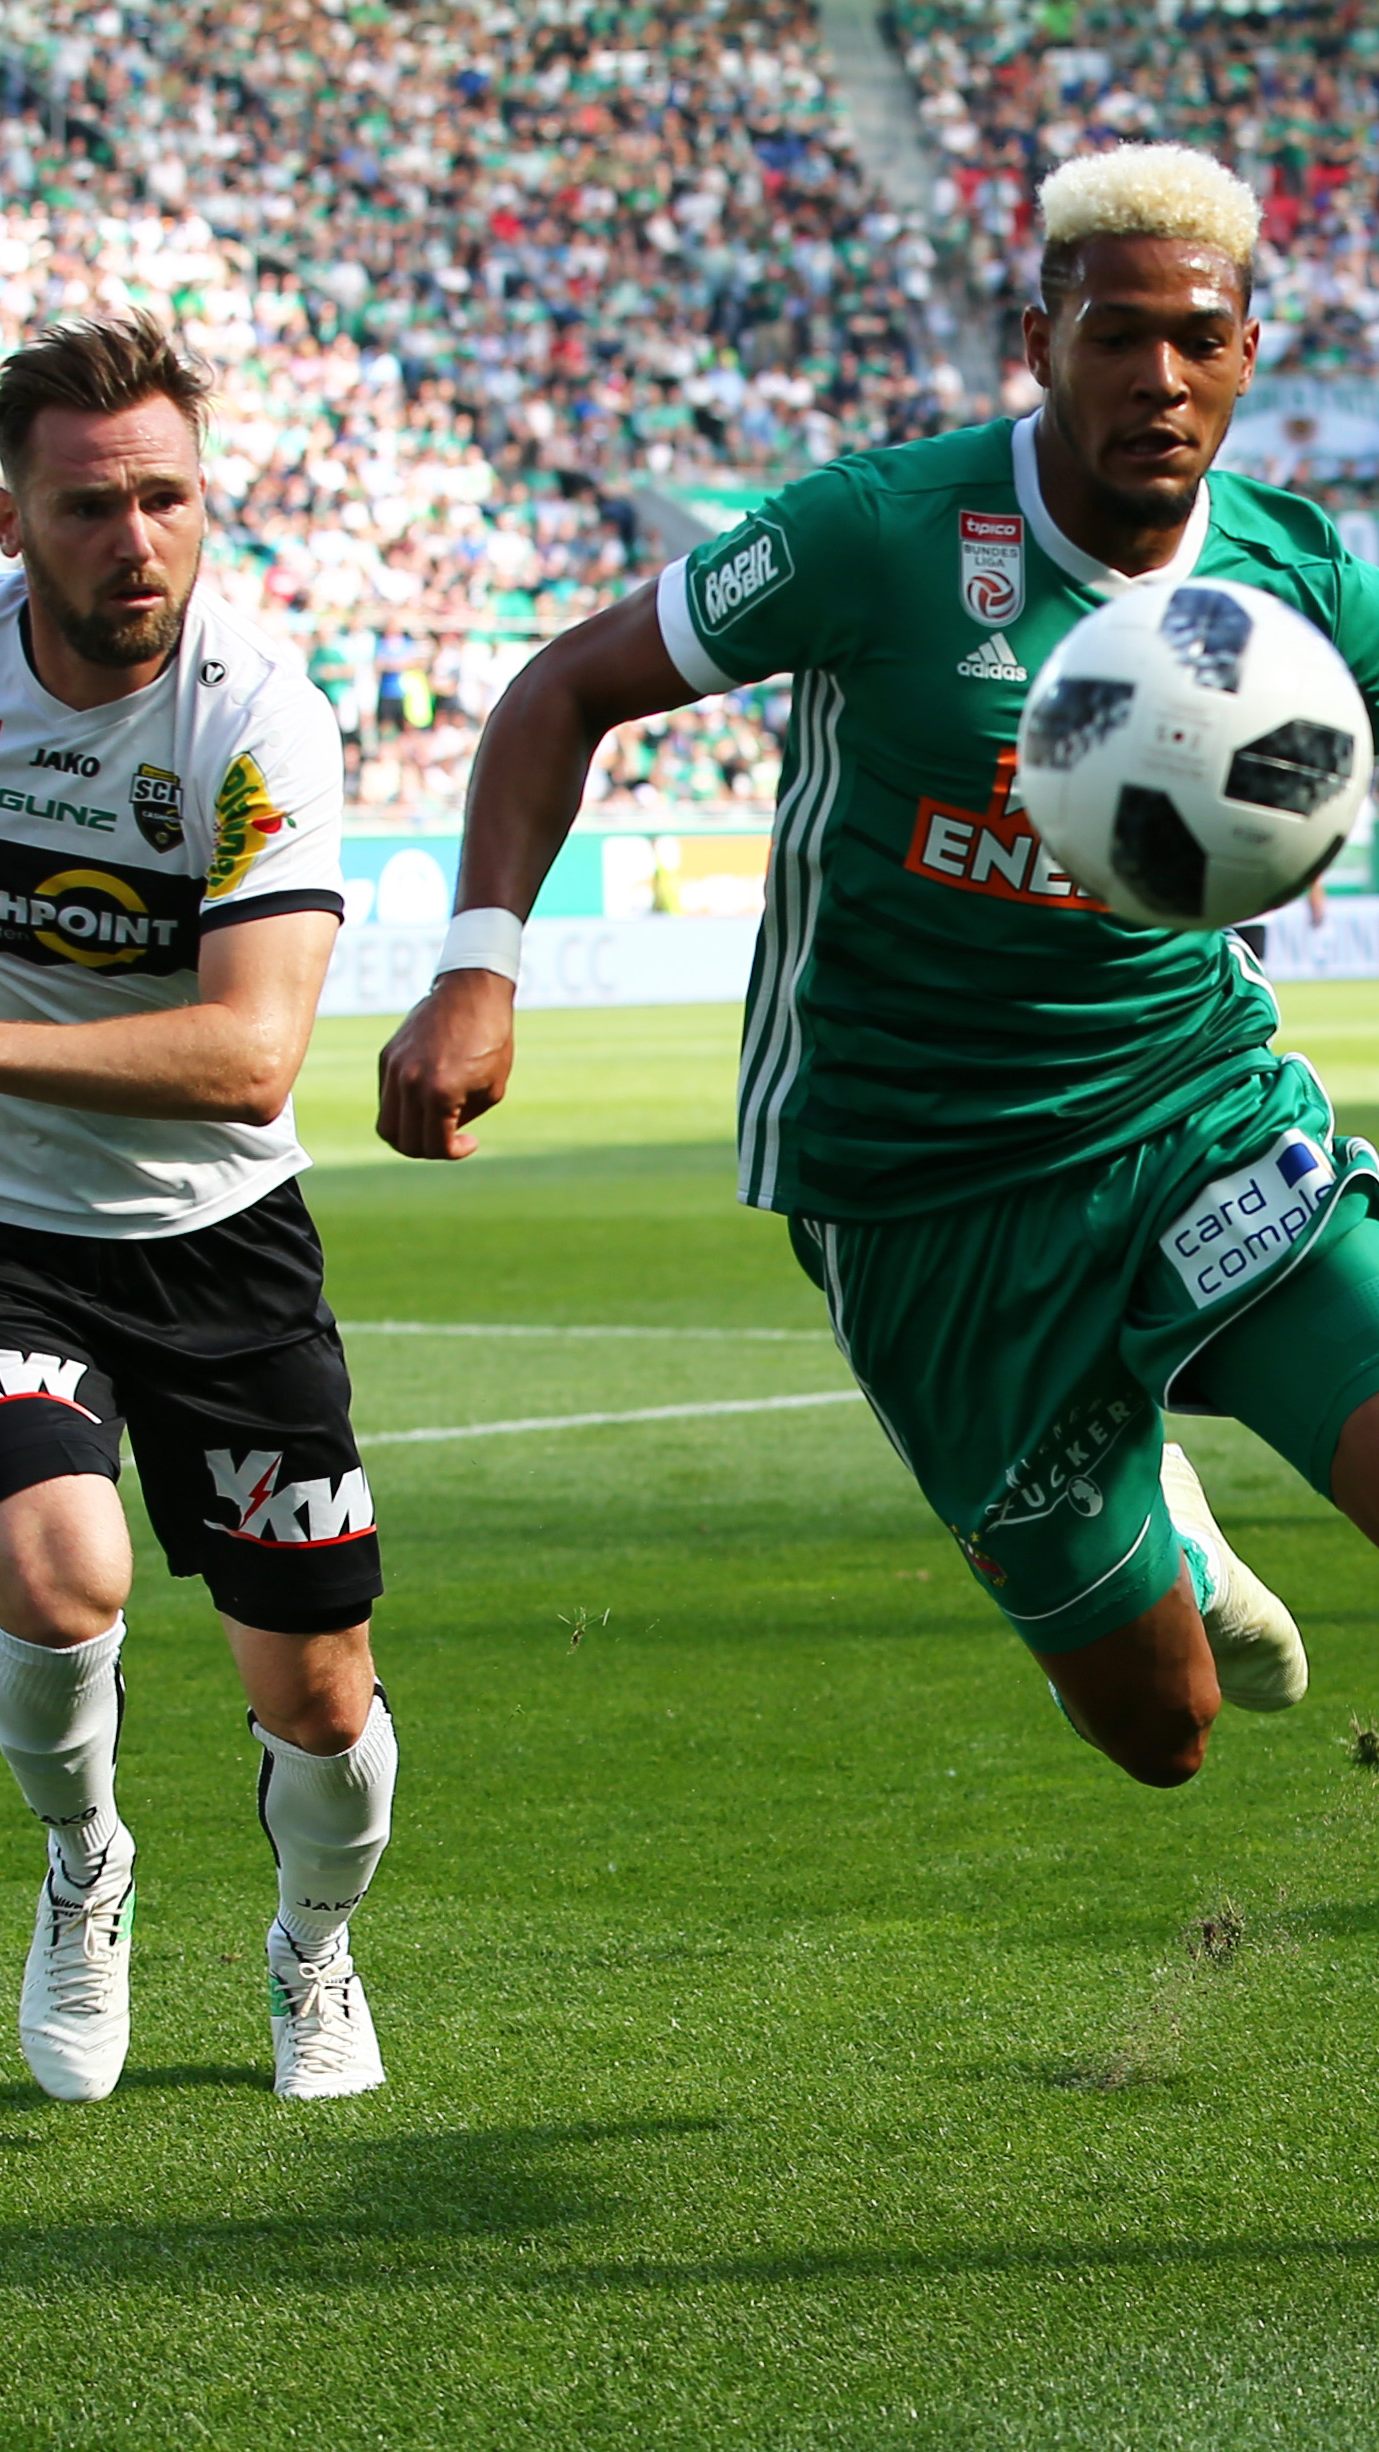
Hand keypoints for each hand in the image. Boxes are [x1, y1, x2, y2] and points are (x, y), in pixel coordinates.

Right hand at [376, 969, 515, 1158]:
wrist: (472, 992)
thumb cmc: (491, 1040)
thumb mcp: (491, 1089)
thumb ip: (463, 1118)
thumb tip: (444, 1134)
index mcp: (439, 1093)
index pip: (435, 1145)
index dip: (455, 1152)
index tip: (471, 1142)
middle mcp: (409, 1082)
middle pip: (404, 1142)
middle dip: (429, 1149)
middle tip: (449, 1139)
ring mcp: (393, 1068)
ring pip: (387, 1125)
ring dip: (410, 1134)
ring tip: (433, 1125)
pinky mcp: (387, 1056)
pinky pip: (387, 1098)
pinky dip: (403, 1109)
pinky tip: (428, 1098)